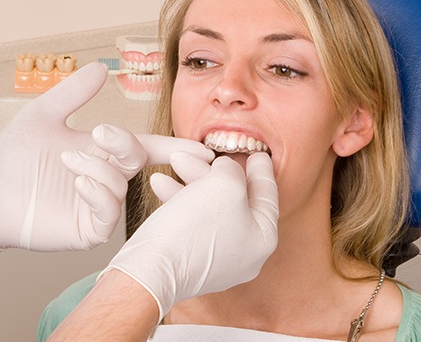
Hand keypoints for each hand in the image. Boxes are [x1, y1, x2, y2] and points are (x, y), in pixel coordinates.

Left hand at [0, 62, 212, 252]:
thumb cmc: (15, 155)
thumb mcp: (43, 114)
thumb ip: (73, 93)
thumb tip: (101, 67)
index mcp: (102, 151)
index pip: (145, 147)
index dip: (172, 147)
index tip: (198, 147)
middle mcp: (106, 176)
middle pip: (137, 160)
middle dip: (125, 145)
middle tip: (101, 135)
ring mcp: (97, 204)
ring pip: (122, 186)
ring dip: (101, 169)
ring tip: (70, 161)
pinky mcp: (86, 228)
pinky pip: (108, 214)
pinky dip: (100, 193)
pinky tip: (80, 183)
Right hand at [100, 152, 278, 320]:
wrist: (152, 269)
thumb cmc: (193, 228)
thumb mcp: (224, 184)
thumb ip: (233, 170)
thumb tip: (226, 168)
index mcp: (262, 238)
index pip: (267, 195)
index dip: (261, 170)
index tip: (259, 153)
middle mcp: (244, 253)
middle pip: (235, 199)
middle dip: (215, 171)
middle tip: (204, 151)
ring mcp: (216, 260)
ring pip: (209, 207)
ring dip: (191, 180)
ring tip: (175, 161)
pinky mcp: (190, 261)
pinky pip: (190, 221)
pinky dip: (179, 200)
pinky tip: (161, 183)